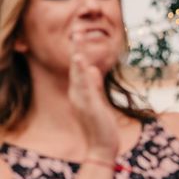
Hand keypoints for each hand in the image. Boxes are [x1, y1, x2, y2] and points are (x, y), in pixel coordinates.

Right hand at [68, 31, 118, 160]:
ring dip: (78, 57)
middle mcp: (77, 95)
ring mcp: (82, 101)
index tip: (78, 35)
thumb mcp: (98, 102)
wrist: (102, 147)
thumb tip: (93, 70)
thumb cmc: (100, 126)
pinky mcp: (89, 107)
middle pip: (75, 68)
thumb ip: (94, 86)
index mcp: (79, 93)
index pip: (78, 69)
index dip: (78, 53)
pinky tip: (85, 63)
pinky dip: (84, 75)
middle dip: (76, 50)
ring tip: (77, 39)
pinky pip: (86, 88)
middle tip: (76, 31)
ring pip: (78, 75)